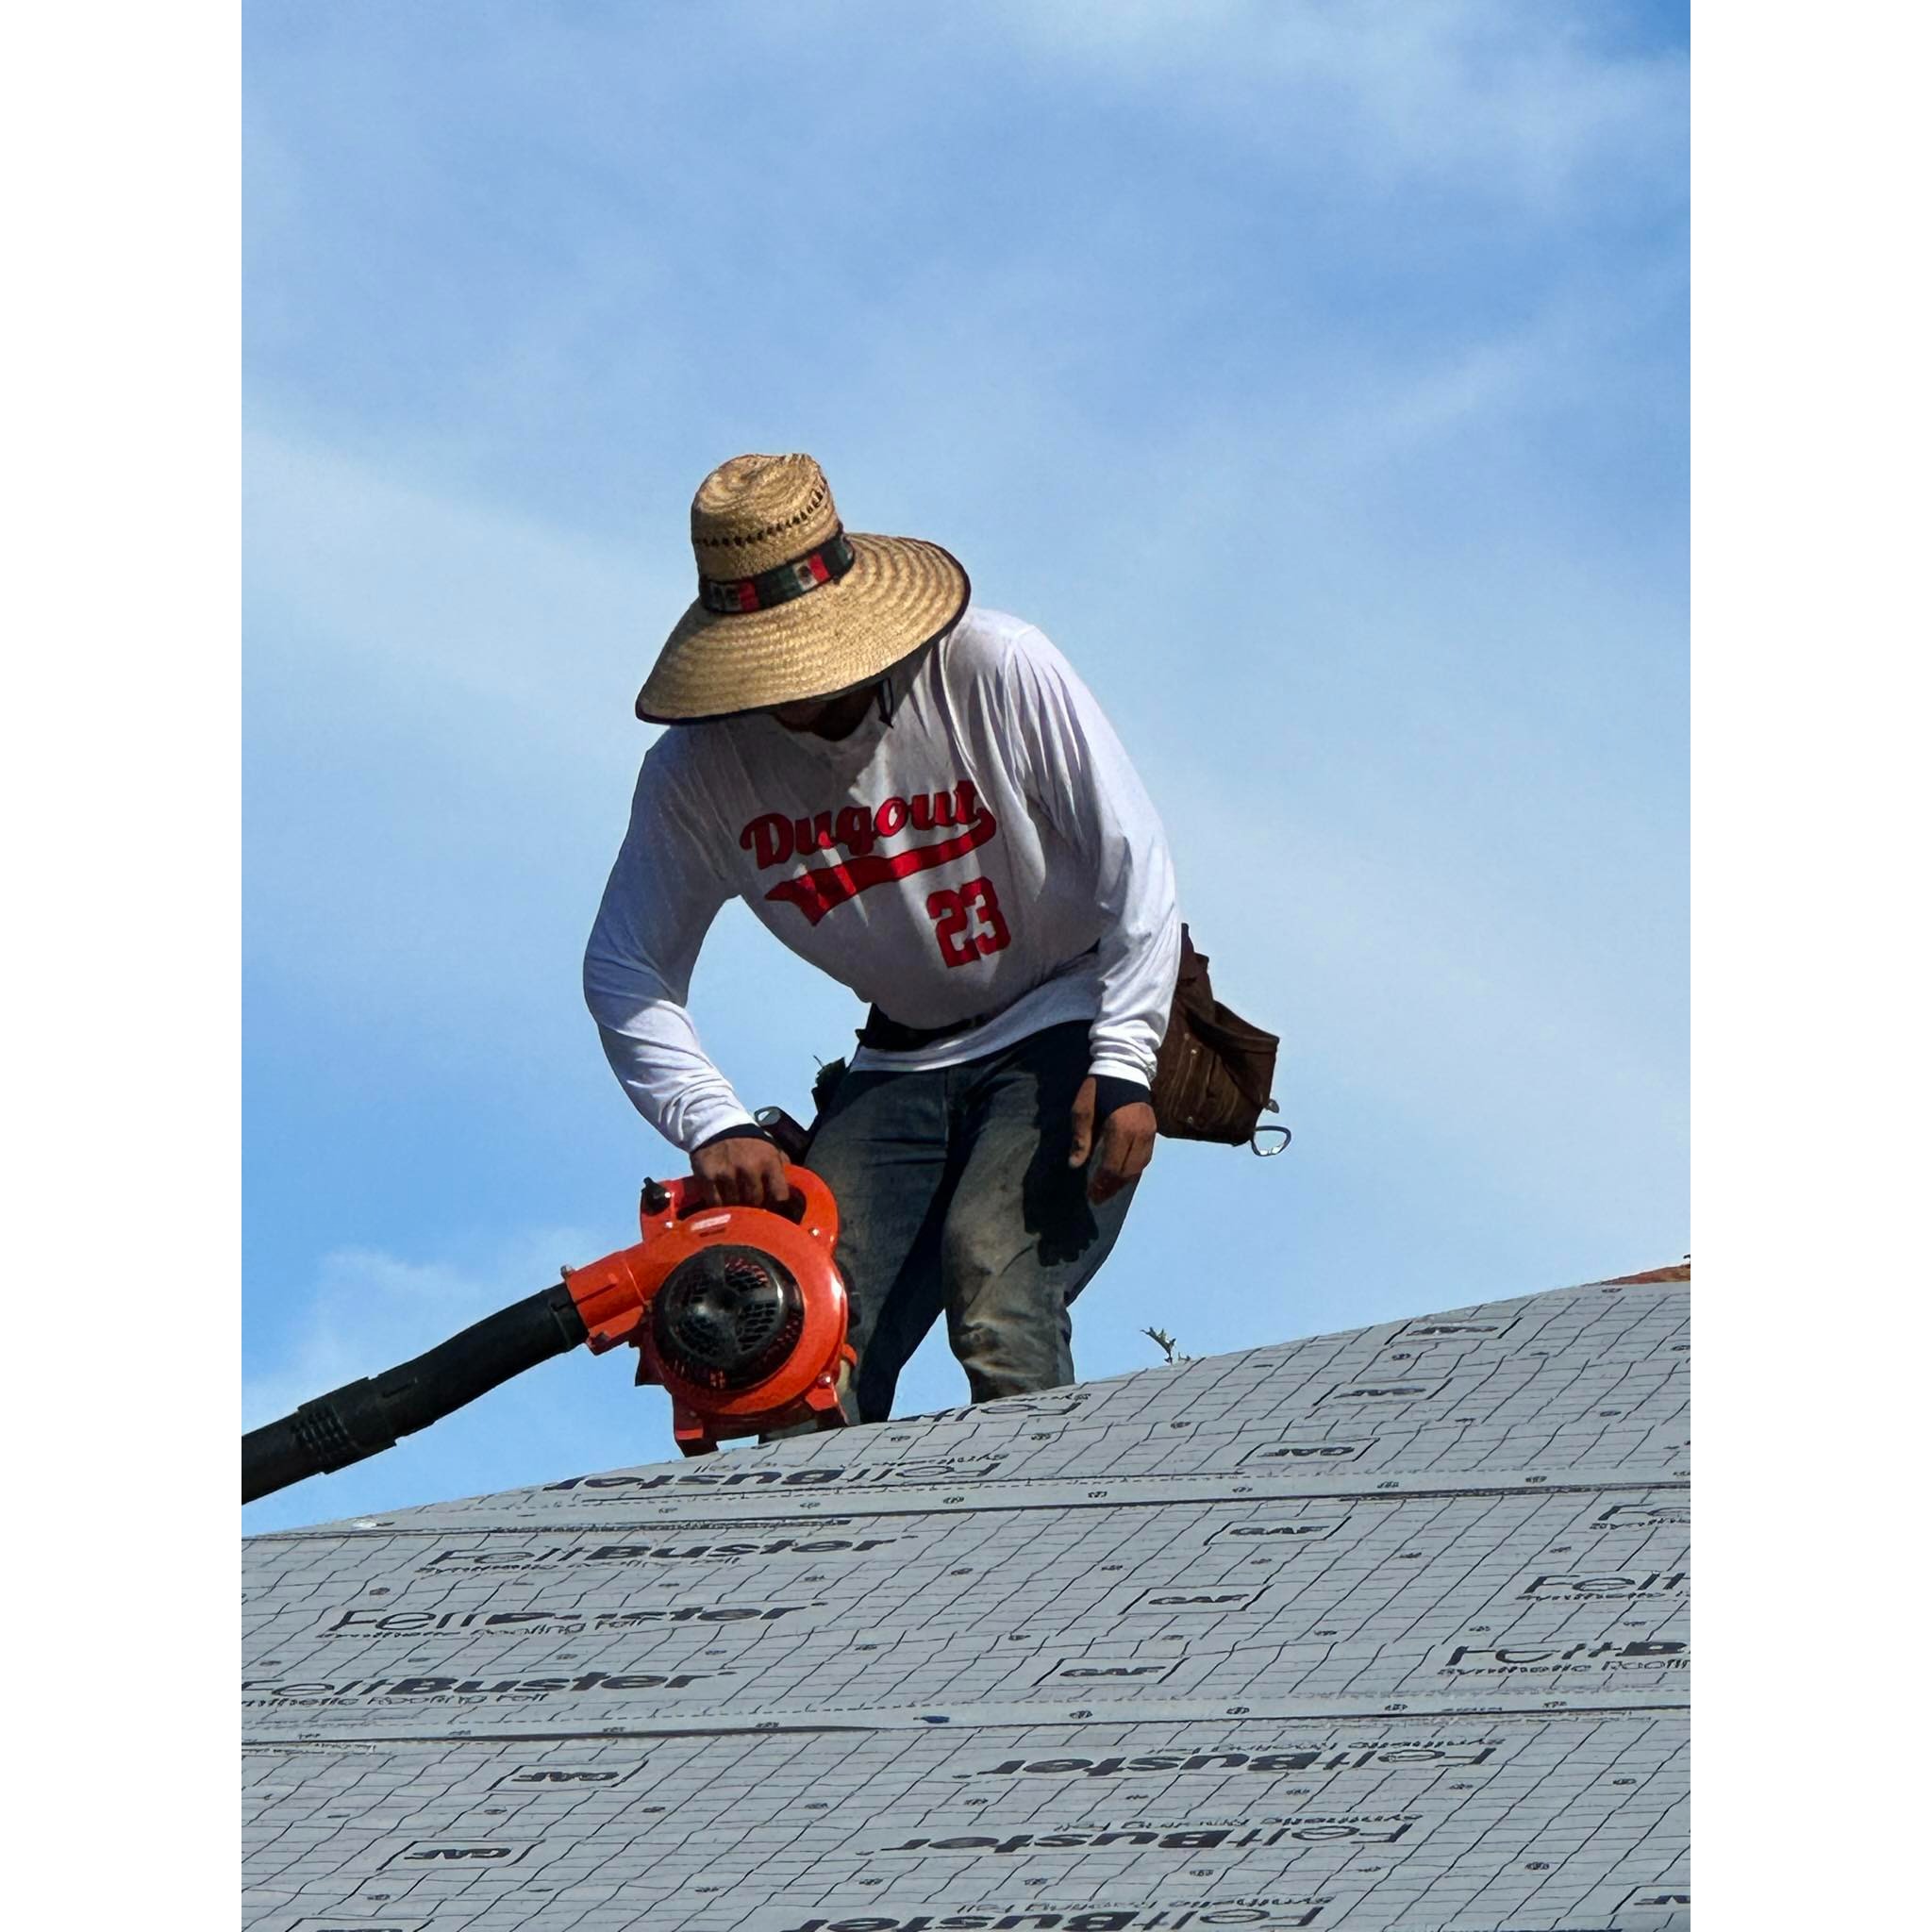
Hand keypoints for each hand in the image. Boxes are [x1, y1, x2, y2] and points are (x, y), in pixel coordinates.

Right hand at [688, 1134, 795, 1210]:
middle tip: (752, 1205)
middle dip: (755, 1206)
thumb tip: (795, 1196)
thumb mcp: (772, 1149)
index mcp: (769, 1161)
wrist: (717, 1125)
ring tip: (736, 1202)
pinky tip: (721, 1202)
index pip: (780, 1196)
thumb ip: (784, 1170)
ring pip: (735, 1206)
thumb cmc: (750, 1142)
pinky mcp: (707, 1177)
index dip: (778, 1207)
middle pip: (756, 1203)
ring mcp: (727, 1173)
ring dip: (736, 1207)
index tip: (774, 1209)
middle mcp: (749, 1168)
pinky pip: (715, 1204)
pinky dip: (718, 1206)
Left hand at [1069, 1077, 1157, 1204]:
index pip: (1112, 1165)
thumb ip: (1081, 1138)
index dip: (1101, 1183)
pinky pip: (1146, 1158)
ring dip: (1124, 1182)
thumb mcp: (1083, 1109)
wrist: (1125, 1067)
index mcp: (1120, 1128)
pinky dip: (1134, 1171)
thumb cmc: (1099, 1087)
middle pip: (1127, 1171)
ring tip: (1109, 1190)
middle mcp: (1139, 1134)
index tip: (1090, 1194)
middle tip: (1098, 1198)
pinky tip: (1123, 1176)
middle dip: (1112, 1187)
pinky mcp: (1154, 1131)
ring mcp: (1150, 1133)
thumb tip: (1075, 1165)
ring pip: (1139, 1167)